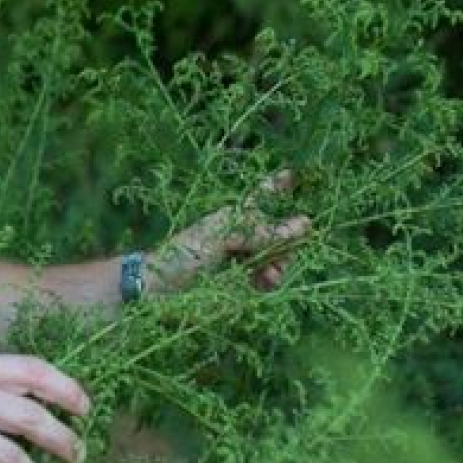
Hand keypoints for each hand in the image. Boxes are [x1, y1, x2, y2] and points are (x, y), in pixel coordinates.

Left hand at [148, 169, 310, 295]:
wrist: (157, 288)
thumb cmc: (184, 253)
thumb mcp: (223, 237)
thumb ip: (261, 232)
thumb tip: (305, 224)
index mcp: (234, 215)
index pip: (261, 195)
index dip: (277, 185)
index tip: (294, 175)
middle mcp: (240, 234)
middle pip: (278, 233)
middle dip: (286, 243)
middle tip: (280, 258)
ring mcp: (241, 258)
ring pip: (275, 258)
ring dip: (278, 265)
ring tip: (269, 276)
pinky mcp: (239, 282)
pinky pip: (265, 279)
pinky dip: (268, 281)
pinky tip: (263, 284)